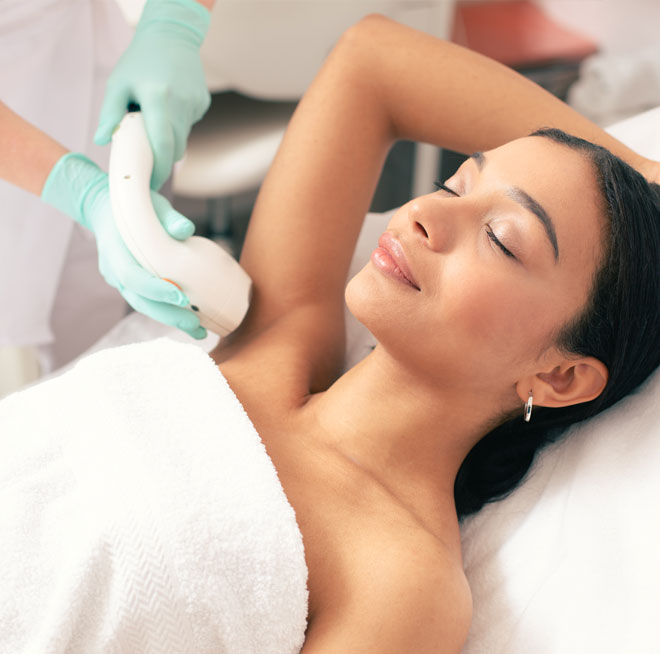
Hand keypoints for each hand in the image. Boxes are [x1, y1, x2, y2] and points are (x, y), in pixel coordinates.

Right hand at [41, 153, 206, 338]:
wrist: (107, 210)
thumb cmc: (134, 206)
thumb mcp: (151, 205)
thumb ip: (168, 217)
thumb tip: (186, 229)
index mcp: (115, 251)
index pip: (132, 277)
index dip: (156, 290)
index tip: (182, 297)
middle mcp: (114, 271)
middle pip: (139, 300)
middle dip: (168, 315)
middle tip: (195, 324)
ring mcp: (120, 281)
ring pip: (143, 305)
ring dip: (170, 319)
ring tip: (198, 330)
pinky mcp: (130, 285)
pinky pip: (147, 302)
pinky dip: (167, 311)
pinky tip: (190, 320)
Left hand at [94, 0, 211, 189]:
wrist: (172, 36)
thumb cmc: (140, 60)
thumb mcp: (119, 83)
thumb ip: (110, 114)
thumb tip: (102, 141)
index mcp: (158, 98)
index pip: (162, 145)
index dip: (158, 170)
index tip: (150, 183)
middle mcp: (180, 103)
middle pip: (175, 149)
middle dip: (162, 159)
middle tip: (147, 159)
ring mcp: (195, 104)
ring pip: (183, 138)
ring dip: (168, 139)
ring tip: (155, 119)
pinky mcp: (203, 103)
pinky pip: (189, 125)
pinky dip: (177, 124)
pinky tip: (170, 105)